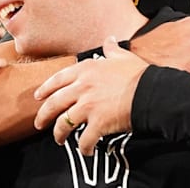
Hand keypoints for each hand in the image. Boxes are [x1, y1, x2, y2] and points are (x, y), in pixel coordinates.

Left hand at [33, 37, 145, 154]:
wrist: (151, 92)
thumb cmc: (138, 74)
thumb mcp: (122, 57)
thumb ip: (111, 49)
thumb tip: (109, 40)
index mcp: (86, 70)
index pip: (57, 79)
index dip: (45, 89)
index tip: (38, 96)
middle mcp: (82, 87)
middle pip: (54, 103)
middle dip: (43, 115)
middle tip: (39, 123)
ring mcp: (88, 106)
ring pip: (63, 123)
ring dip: (59, 134)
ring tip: (59, 140)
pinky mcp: (98, 123)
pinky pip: (84, 140)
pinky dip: (83, 147)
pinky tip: (85, 150)